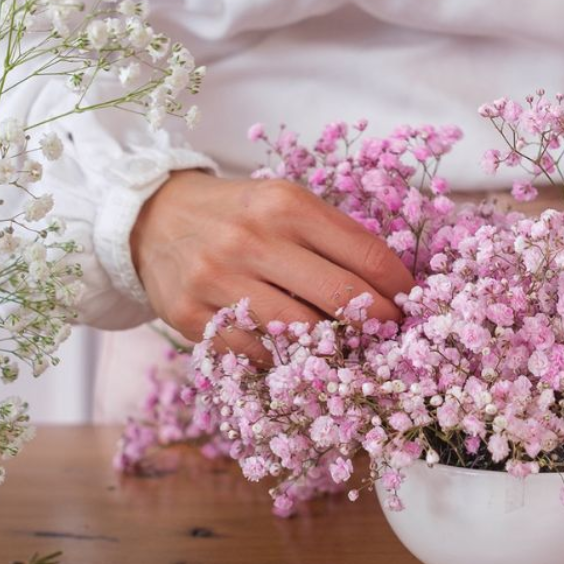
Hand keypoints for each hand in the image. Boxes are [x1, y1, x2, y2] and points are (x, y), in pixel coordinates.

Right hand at [130, 170, 415, 358]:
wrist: (152, 219)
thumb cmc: (237, 214)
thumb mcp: (283, 202)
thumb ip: (333, 236)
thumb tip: (393, 286)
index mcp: (284, 204)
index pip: (364, 253)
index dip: (399, 286)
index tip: (411, 303)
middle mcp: (251, 239)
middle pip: (340, 299)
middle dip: (378, 324)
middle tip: (390, 335)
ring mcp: (217, 280)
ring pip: (300, 333)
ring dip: (333, 349)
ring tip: (347, 350)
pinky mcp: (190, 316)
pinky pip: (255, 354)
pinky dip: (282, 361)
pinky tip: (293, 355)